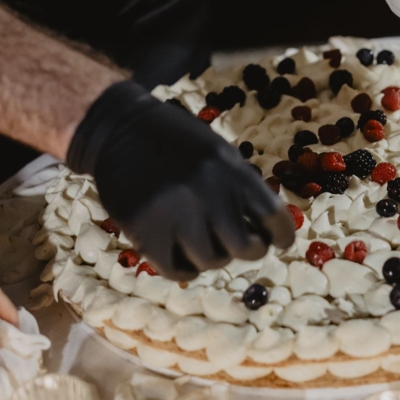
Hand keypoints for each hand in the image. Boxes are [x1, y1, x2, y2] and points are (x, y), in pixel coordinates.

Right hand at [67, 82, 294, 280]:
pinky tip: (182, 253)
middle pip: (247, 248)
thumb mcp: (217, 152)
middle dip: (249, 249)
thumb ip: (240, 186)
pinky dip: (185, 268)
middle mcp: (208, 192)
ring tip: (201, 238)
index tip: (280, 242)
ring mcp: (176, 214)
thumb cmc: (174, 139)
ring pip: (212, 261)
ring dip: (212, 255)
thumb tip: (265, 229)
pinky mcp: (146, 232)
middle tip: (240, 244)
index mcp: (232, 170)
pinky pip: (178, 270)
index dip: (282, 235)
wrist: (118, 129)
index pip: (273, 216)